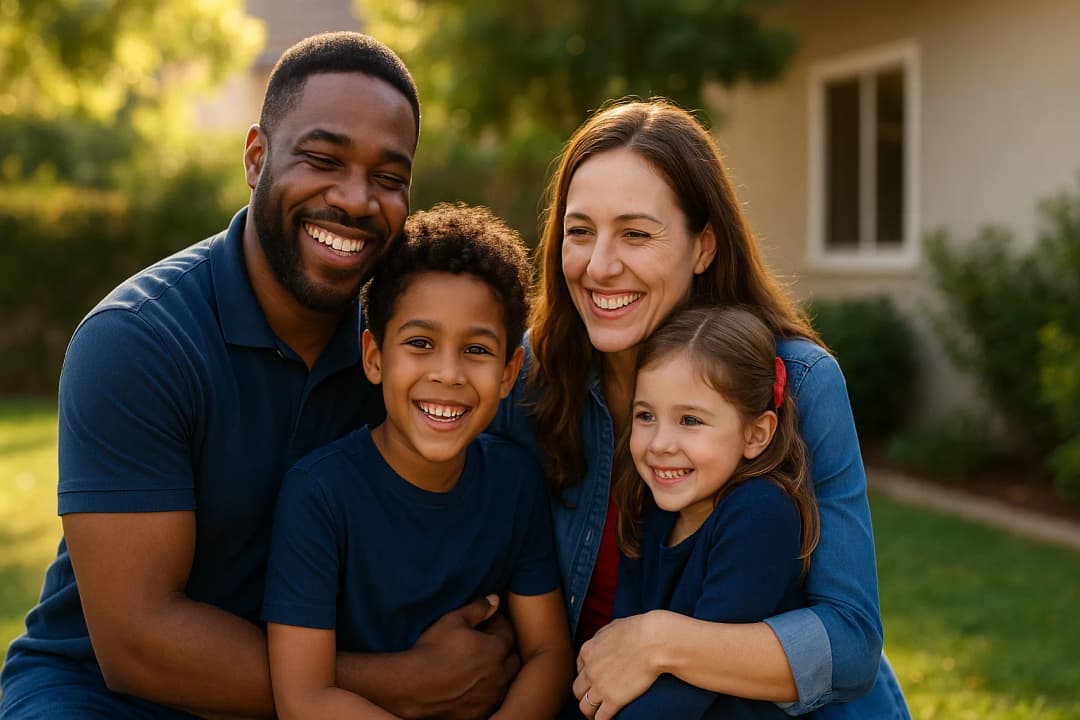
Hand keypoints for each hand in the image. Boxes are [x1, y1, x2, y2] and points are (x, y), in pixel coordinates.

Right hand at [411, 595, 519, 719]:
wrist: (412, 686)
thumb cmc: (432, 650)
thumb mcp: (453, 621)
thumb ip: (477, 609)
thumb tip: (495, 599)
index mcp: (496, 650)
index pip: (508, 634)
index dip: (500, 625)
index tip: (491, 621)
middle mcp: (499, 675)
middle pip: (513, 659)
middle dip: (505, 648)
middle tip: (490, 642)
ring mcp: (490, 697)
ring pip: (505, 681)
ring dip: (500, 671)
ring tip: (484, 664)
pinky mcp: (479, 712)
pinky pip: (491, 700)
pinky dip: (488, 691)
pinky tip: (475, 685)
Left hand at [572, 613, 662, 718]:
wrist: (653, 641)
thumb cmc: (639, 630)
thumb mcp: (613, 627)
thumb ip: (602, 636)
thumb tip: (604, 641)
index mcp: (587, 651)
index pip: (579, 670)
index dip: (586, 678)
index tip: (594, 683)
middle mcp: (589, 670)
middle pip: (578, 690)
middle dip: (585, 696)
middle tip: (594, 700)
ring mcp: (599, 686)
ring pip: (585, 706)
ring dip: (590, 712)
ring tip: (598, 715)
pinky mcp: (613, 700)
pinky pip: (600, 718)